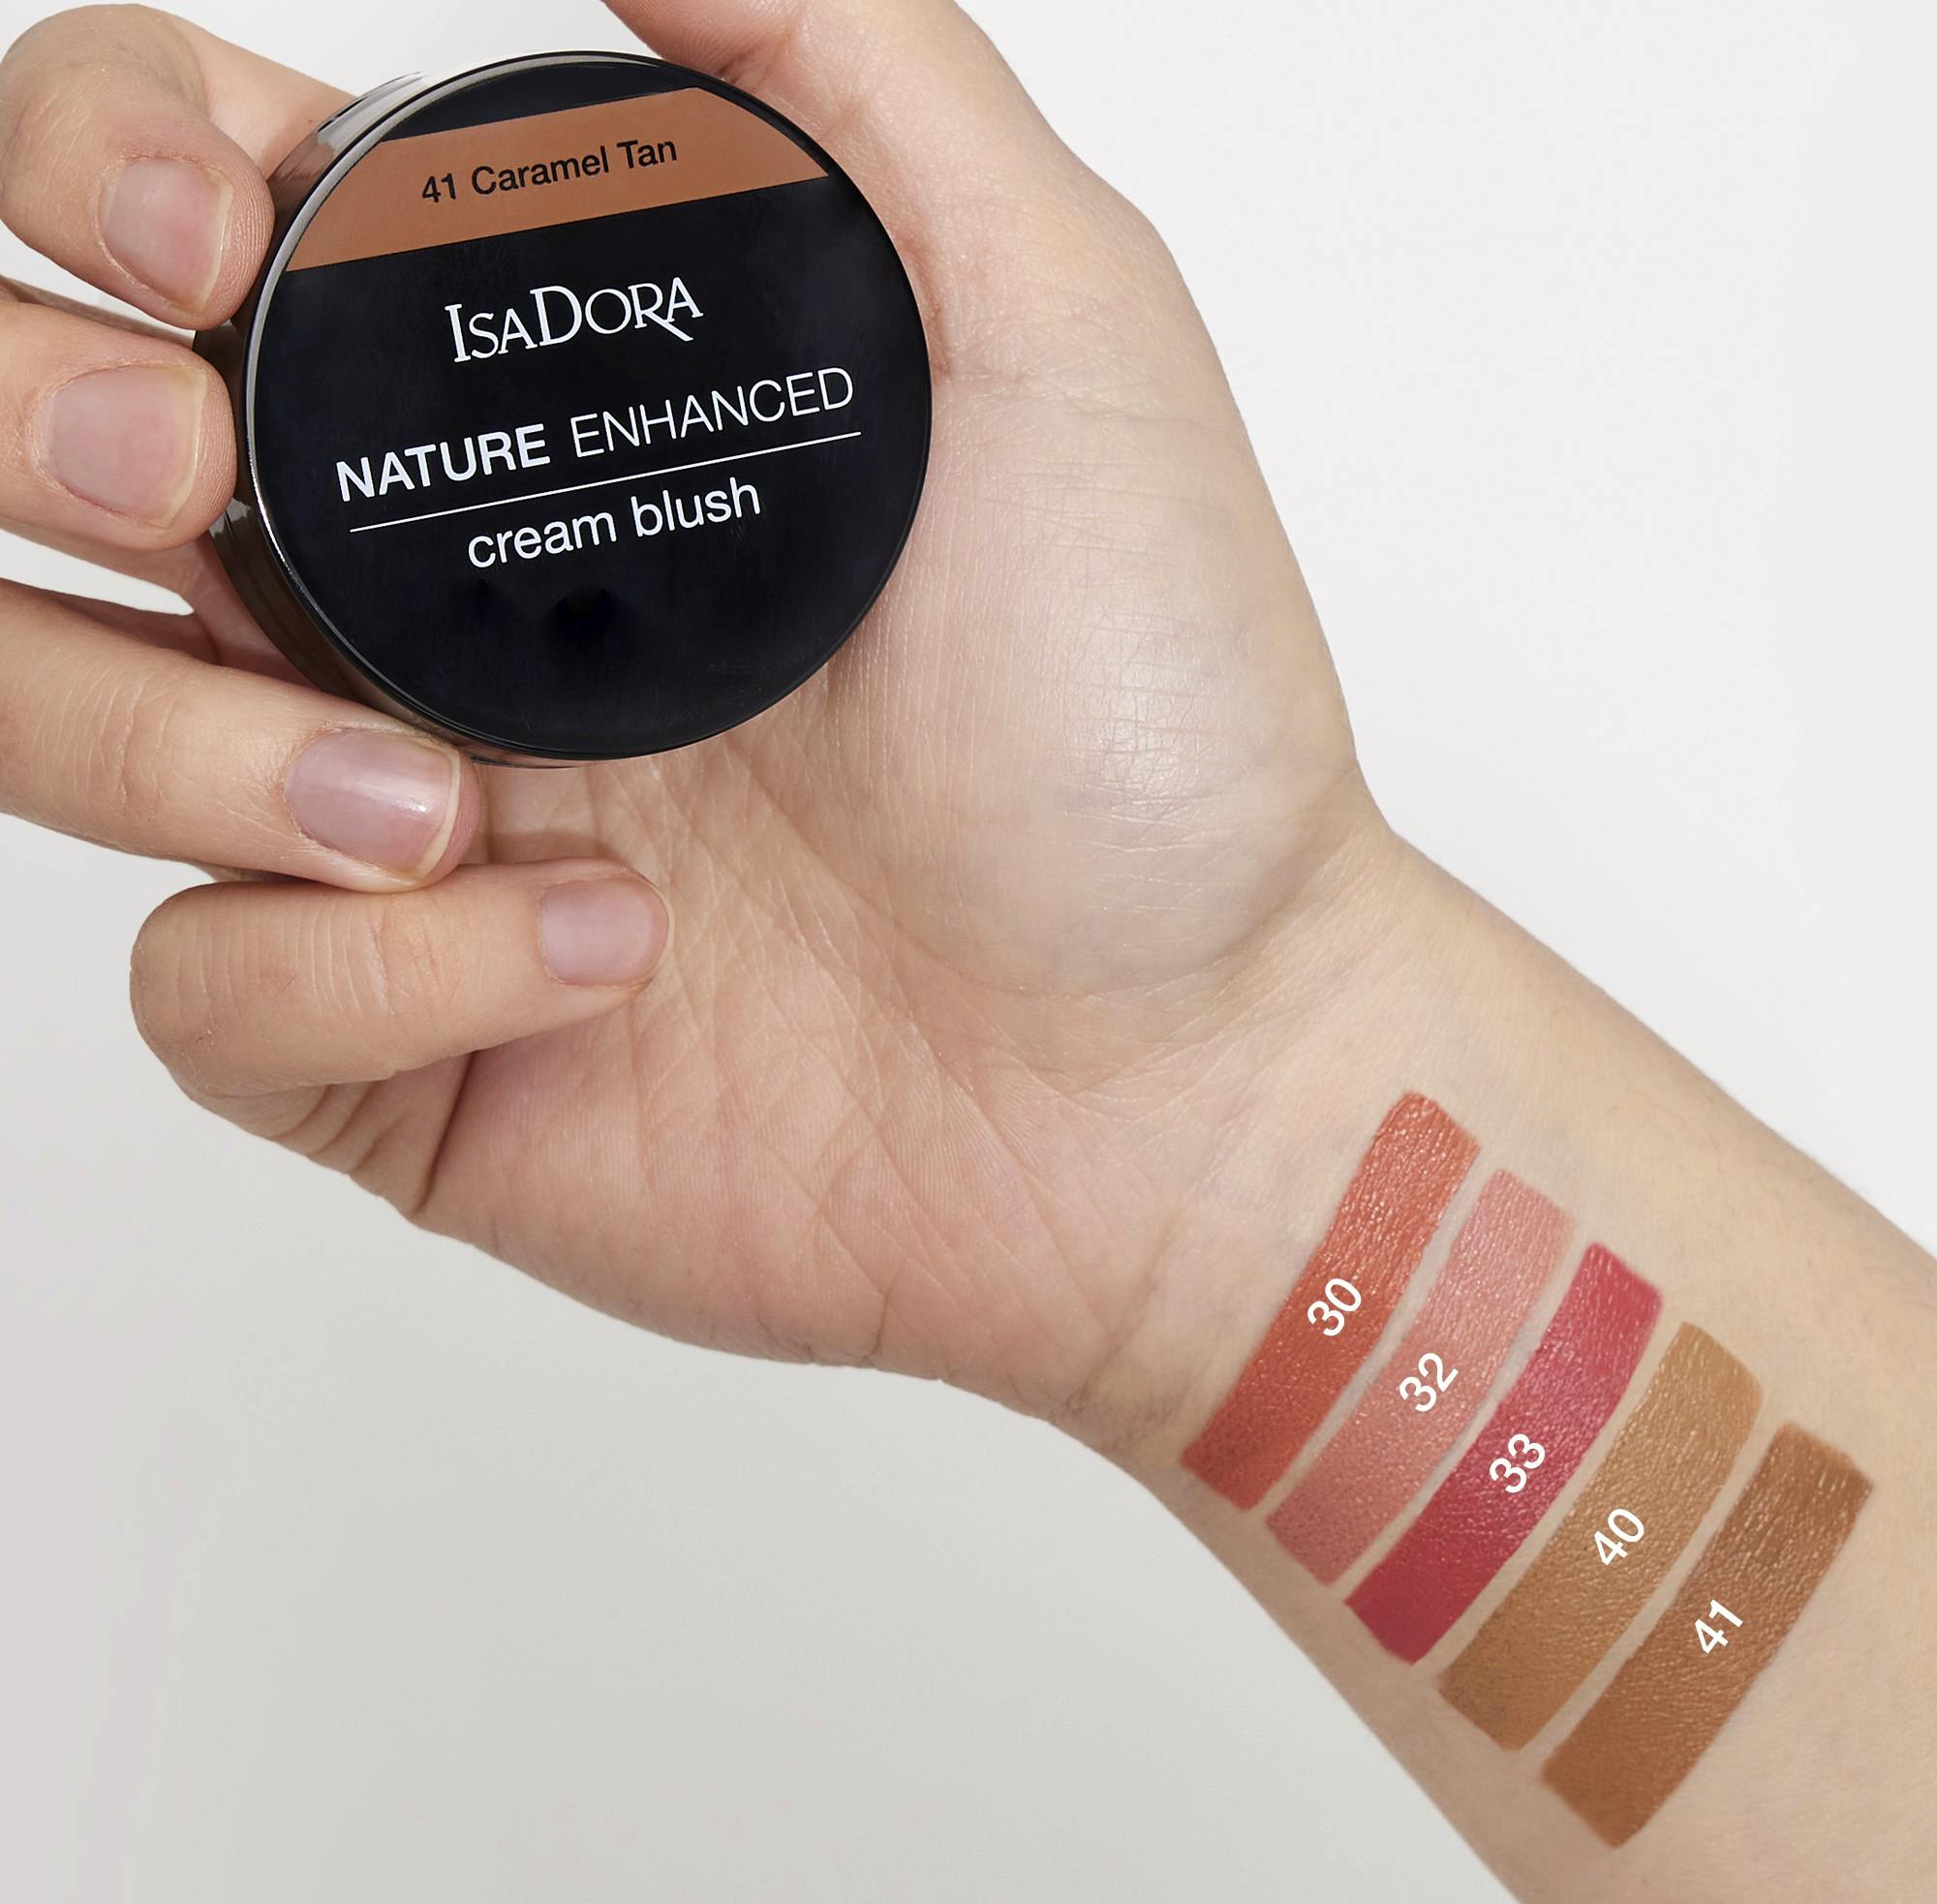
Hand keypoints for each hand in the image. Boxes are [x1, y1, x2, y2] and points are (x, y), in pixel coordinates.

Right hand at [0, 0, 1379, 1441]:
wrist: (1182, 1063)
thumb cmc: (1152, 725)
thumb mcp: (1059, 337)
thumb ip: (857, 86)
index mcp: (545, 427)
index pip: (196, 227)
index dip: (101, 165)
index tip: (208, 232)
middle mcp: (438, 614)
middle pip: (38, 458)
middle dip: (30, 416)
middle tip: (193, 468)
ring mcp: (402, 839)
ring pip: (45, 715)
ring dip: (164, 732)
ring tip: (434, 802)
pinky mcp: (411, 1048)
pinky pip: (211, 995)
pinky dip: (362, 976)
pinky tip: (598, 958)